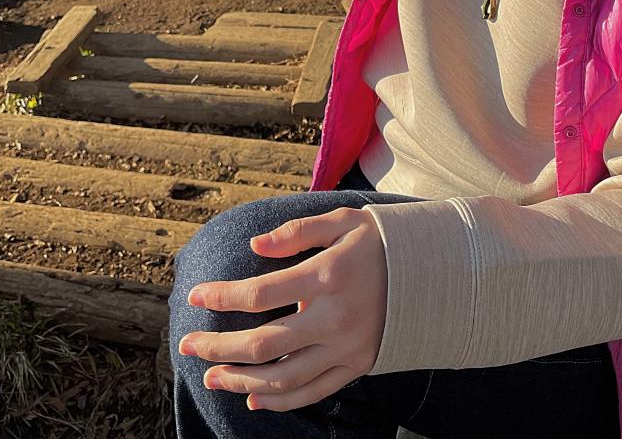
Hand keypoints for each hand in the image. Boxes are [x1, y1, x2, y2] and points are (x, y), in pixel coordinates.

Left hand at [177, 207, 387, 412]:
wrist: (433, 271)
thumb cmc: (380, 240)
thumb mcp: (342, 221)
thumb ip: (297, 232)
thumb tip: (254, 246)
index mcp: (327, 276)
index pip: (260, 293)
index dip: (222, 297)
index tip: (195, 296)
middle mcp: (335, 318)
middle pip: (263, 344)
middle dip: (218, 347)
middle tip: (187, 347)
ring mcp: (347, 348)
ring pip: (283, 378)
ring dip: (240, 381)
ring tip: (212, 376)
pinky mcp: (358, 366)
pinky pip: (313, 392)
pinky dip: (280, 401)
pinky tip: (253, 398)